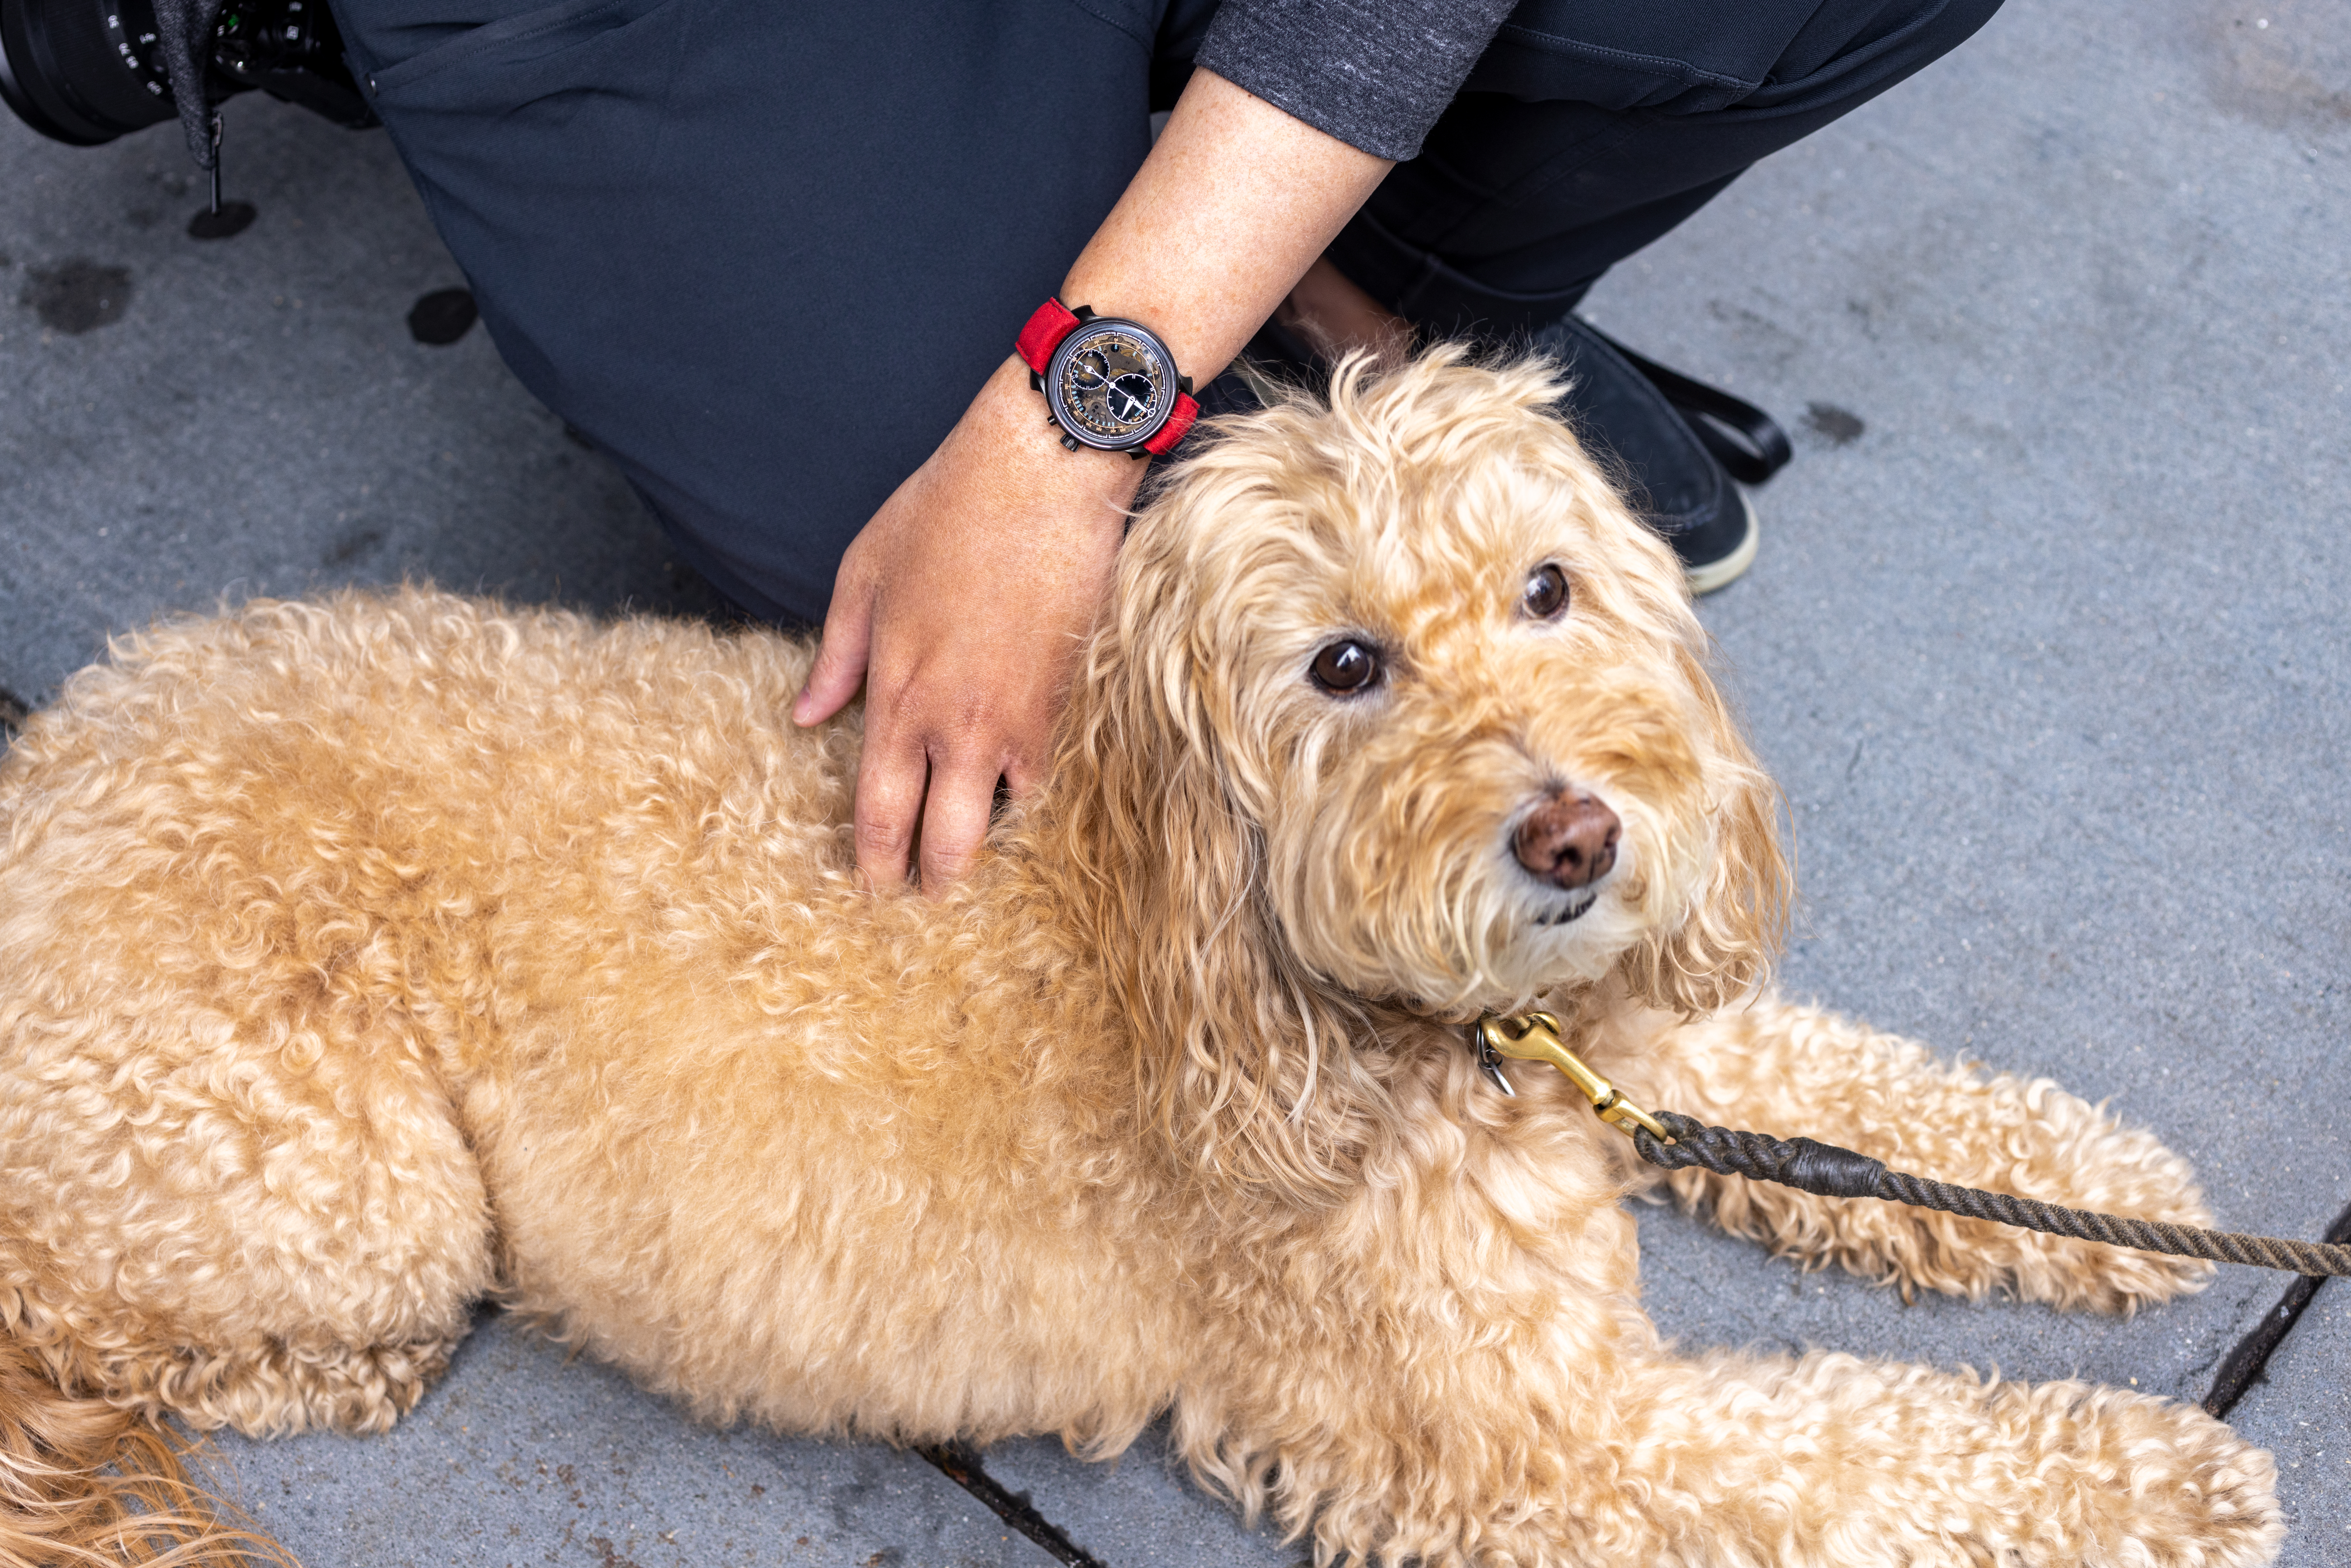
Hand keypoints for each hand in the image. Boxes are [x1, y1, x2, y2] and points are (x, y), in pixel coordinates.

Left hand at [792, 357, 1139, 889]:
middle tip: (929, 911)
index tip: (873, 897)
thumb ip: (835, 656)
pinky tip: (1040, 812)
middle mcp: (962, 725)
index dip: (876, 867)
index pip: (882, 813)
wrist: (1042, 473)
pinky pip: (1061, 776)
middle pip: (950, 843)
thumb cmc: (948, 510)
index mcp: (901, 697)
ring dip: (999, 847)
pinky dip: (1047, 802)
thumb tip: (806, 715)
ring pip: (1015, 820)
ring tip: (988, 870)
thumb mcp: (862, 574)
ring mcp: (1027, 719)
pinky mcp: (1077, 701)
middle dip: (937, 886)